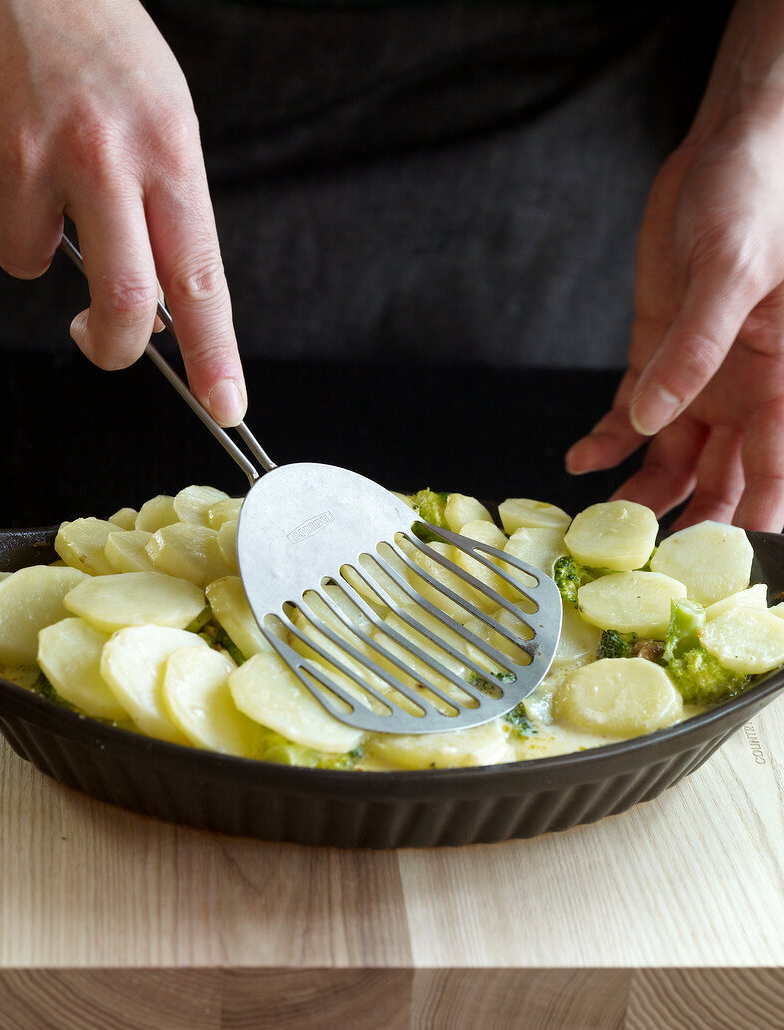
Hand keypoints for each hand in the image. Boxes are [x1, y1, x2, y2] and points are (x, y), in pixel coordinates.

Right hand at [0, 0, 245, 424]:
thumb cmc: (104, 47)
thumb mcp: (165, 119)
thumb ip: (165, 210)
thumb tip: (159, 305)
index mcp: (168, 152)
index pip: (200, 279)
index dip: (214, 354)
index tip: (225, 404)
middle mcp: (102, 157)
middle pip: (121, 304)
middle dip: (113, 346)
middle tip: (102, 341)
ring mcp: (29, 153)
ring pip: (28, 262)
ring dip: (33, 241)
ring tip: (41, 172)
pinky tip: (5, 142)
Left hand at [565, 0, 783, 531]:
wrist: (727, 152)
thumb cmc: (758, 196)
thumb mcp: (733, 268)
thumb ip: (696, 349)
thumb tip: (649, 424)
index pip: (778, 467)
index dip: (755, 517)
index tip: (725, 563)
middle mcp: (748, 392)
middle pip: (724, 480)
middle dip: (692, 524)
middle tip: (651, 563)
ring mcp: (699, 381)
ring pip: (673, 462)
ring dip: (640, 495)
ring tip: (602, 526)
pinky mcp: (658, 359)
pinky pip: (630, 416)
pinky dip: (605, 441)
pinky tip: (580, 459)